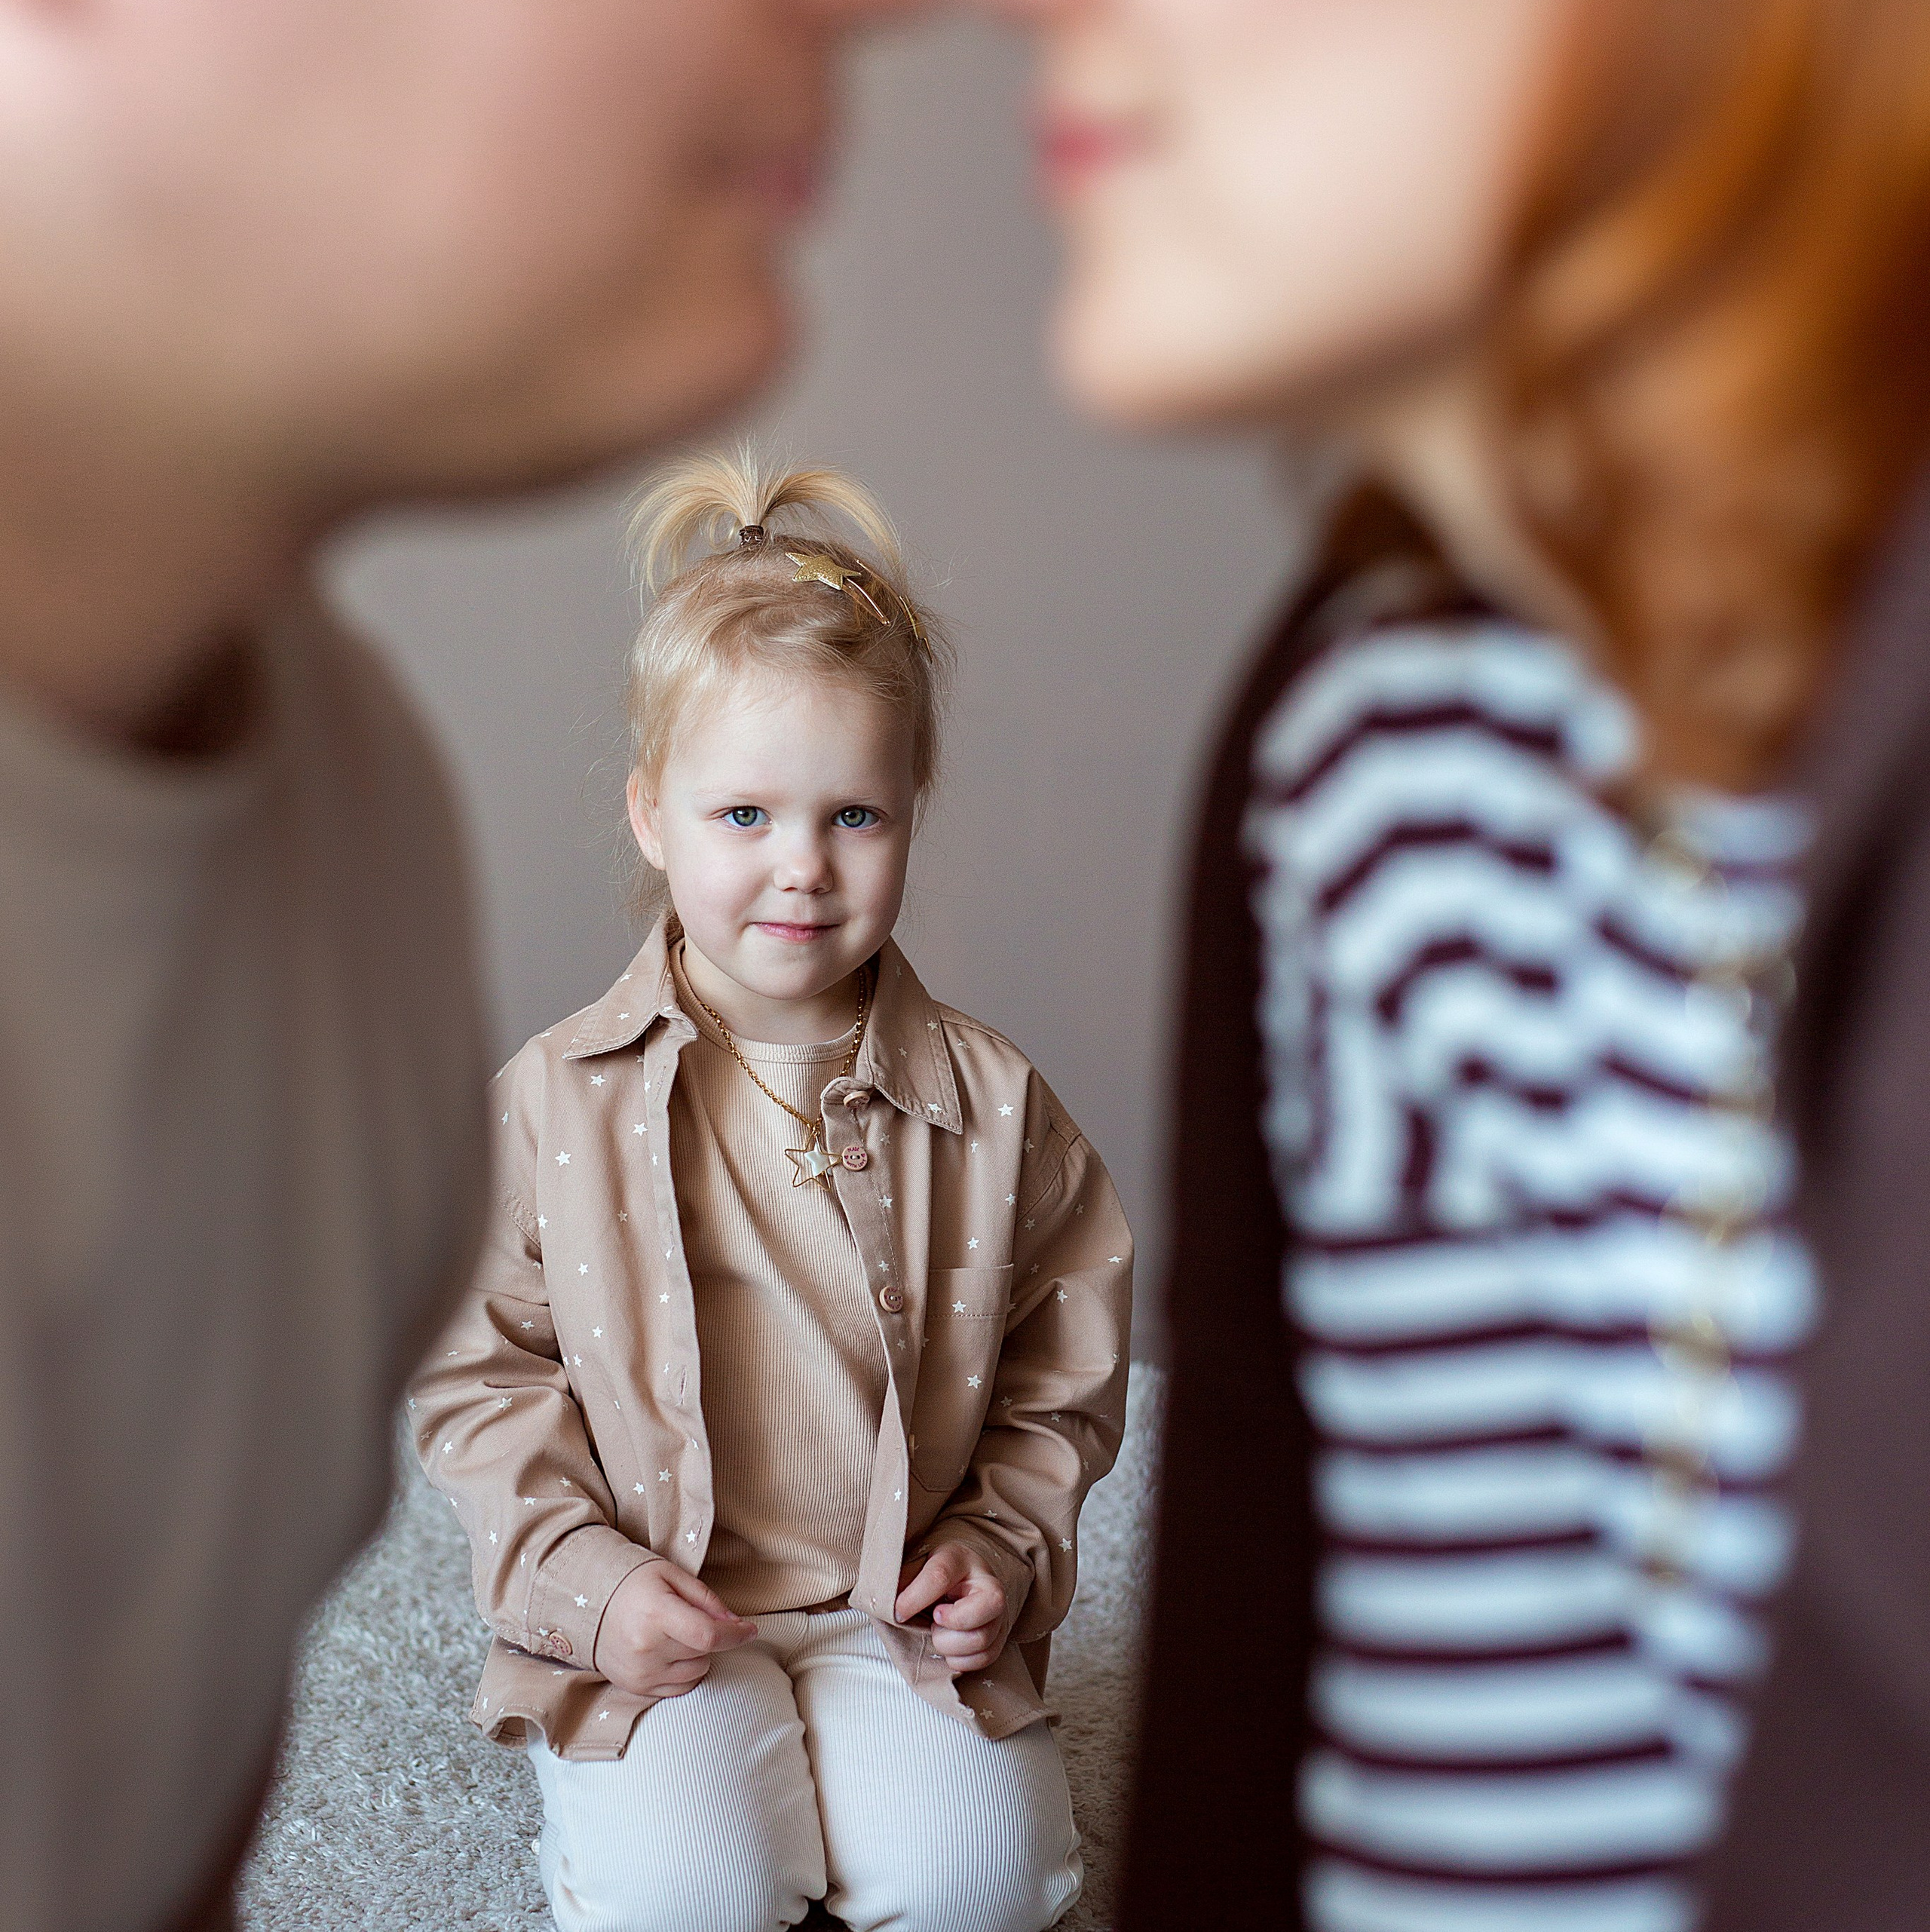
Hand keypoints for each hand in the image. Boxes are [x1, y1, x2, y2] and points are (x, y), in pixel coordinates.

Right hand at [593, 1559, 758, 1698]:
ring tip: (675, 1634)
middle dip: (709, 1636)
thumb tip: (735, 1623)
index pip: (708, 1635)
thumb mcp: (672, 1576)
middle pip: (704, 1653)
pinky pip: (679, 1688)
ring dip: (697, 1656)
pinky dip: (684, 1672)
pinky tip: (669, 1653)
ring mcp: (640, 1672)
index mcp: (656, 1614)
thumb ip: (706, 1599)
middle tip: (689, 1618)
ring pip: (696, 1673)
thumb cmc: (634, 1583)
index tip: (750, 1629)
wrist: (587, 1603)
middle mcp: (647, 1648)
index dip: (736, 1634)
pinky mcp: (636, 1687)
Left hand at [894, 1541, 1012, 1674]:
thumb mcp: (914, 1567)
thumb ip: (901, 1580)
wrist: (955, 1585)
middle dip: (951, 1623)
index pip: (940, 1575)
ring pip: (982, 1638)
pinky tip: (949, 1648)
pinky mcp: (999, 1637)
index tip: (898, 1612)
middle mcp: (987, 1583)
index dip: (915, 1598)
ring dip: (950, 1645)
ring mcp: (998, 1612)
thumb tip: (884, 1602)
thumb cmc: (929, 1576)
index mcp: (959, 1558)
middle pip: (988, 1605)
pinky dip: (961, 1660)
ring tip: (938, 1633)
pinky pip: (985, 1657)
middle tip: (933, 1620)